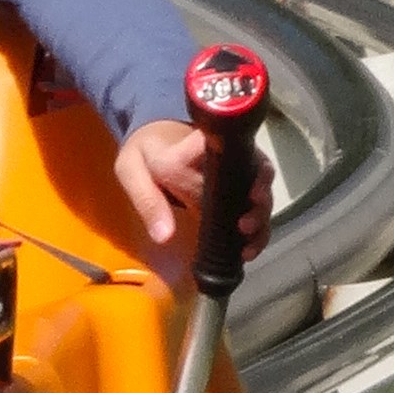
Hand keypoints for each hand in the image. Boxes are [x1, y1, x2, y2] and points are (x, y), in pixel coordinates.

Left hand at [114, 116, 273, 254]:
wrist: (154, 143)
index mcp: (200, 144)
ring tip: (248, 240)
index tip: (252, 192)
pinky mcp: (235, 191)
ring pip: (261, 193)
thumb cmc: (145, 155)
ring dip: (260, 218)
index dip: (249, 168)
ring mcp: (235, 173)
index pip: (233, 148)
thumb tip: (164, 236)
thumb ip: (147, 199)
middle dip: (260, 202)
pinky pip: (254, 207)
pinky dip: (256, 229)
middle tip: (245, 224)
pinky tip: (248, 249)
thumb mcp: (132, 170)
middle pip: (258, 173)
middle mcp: (227, 156)